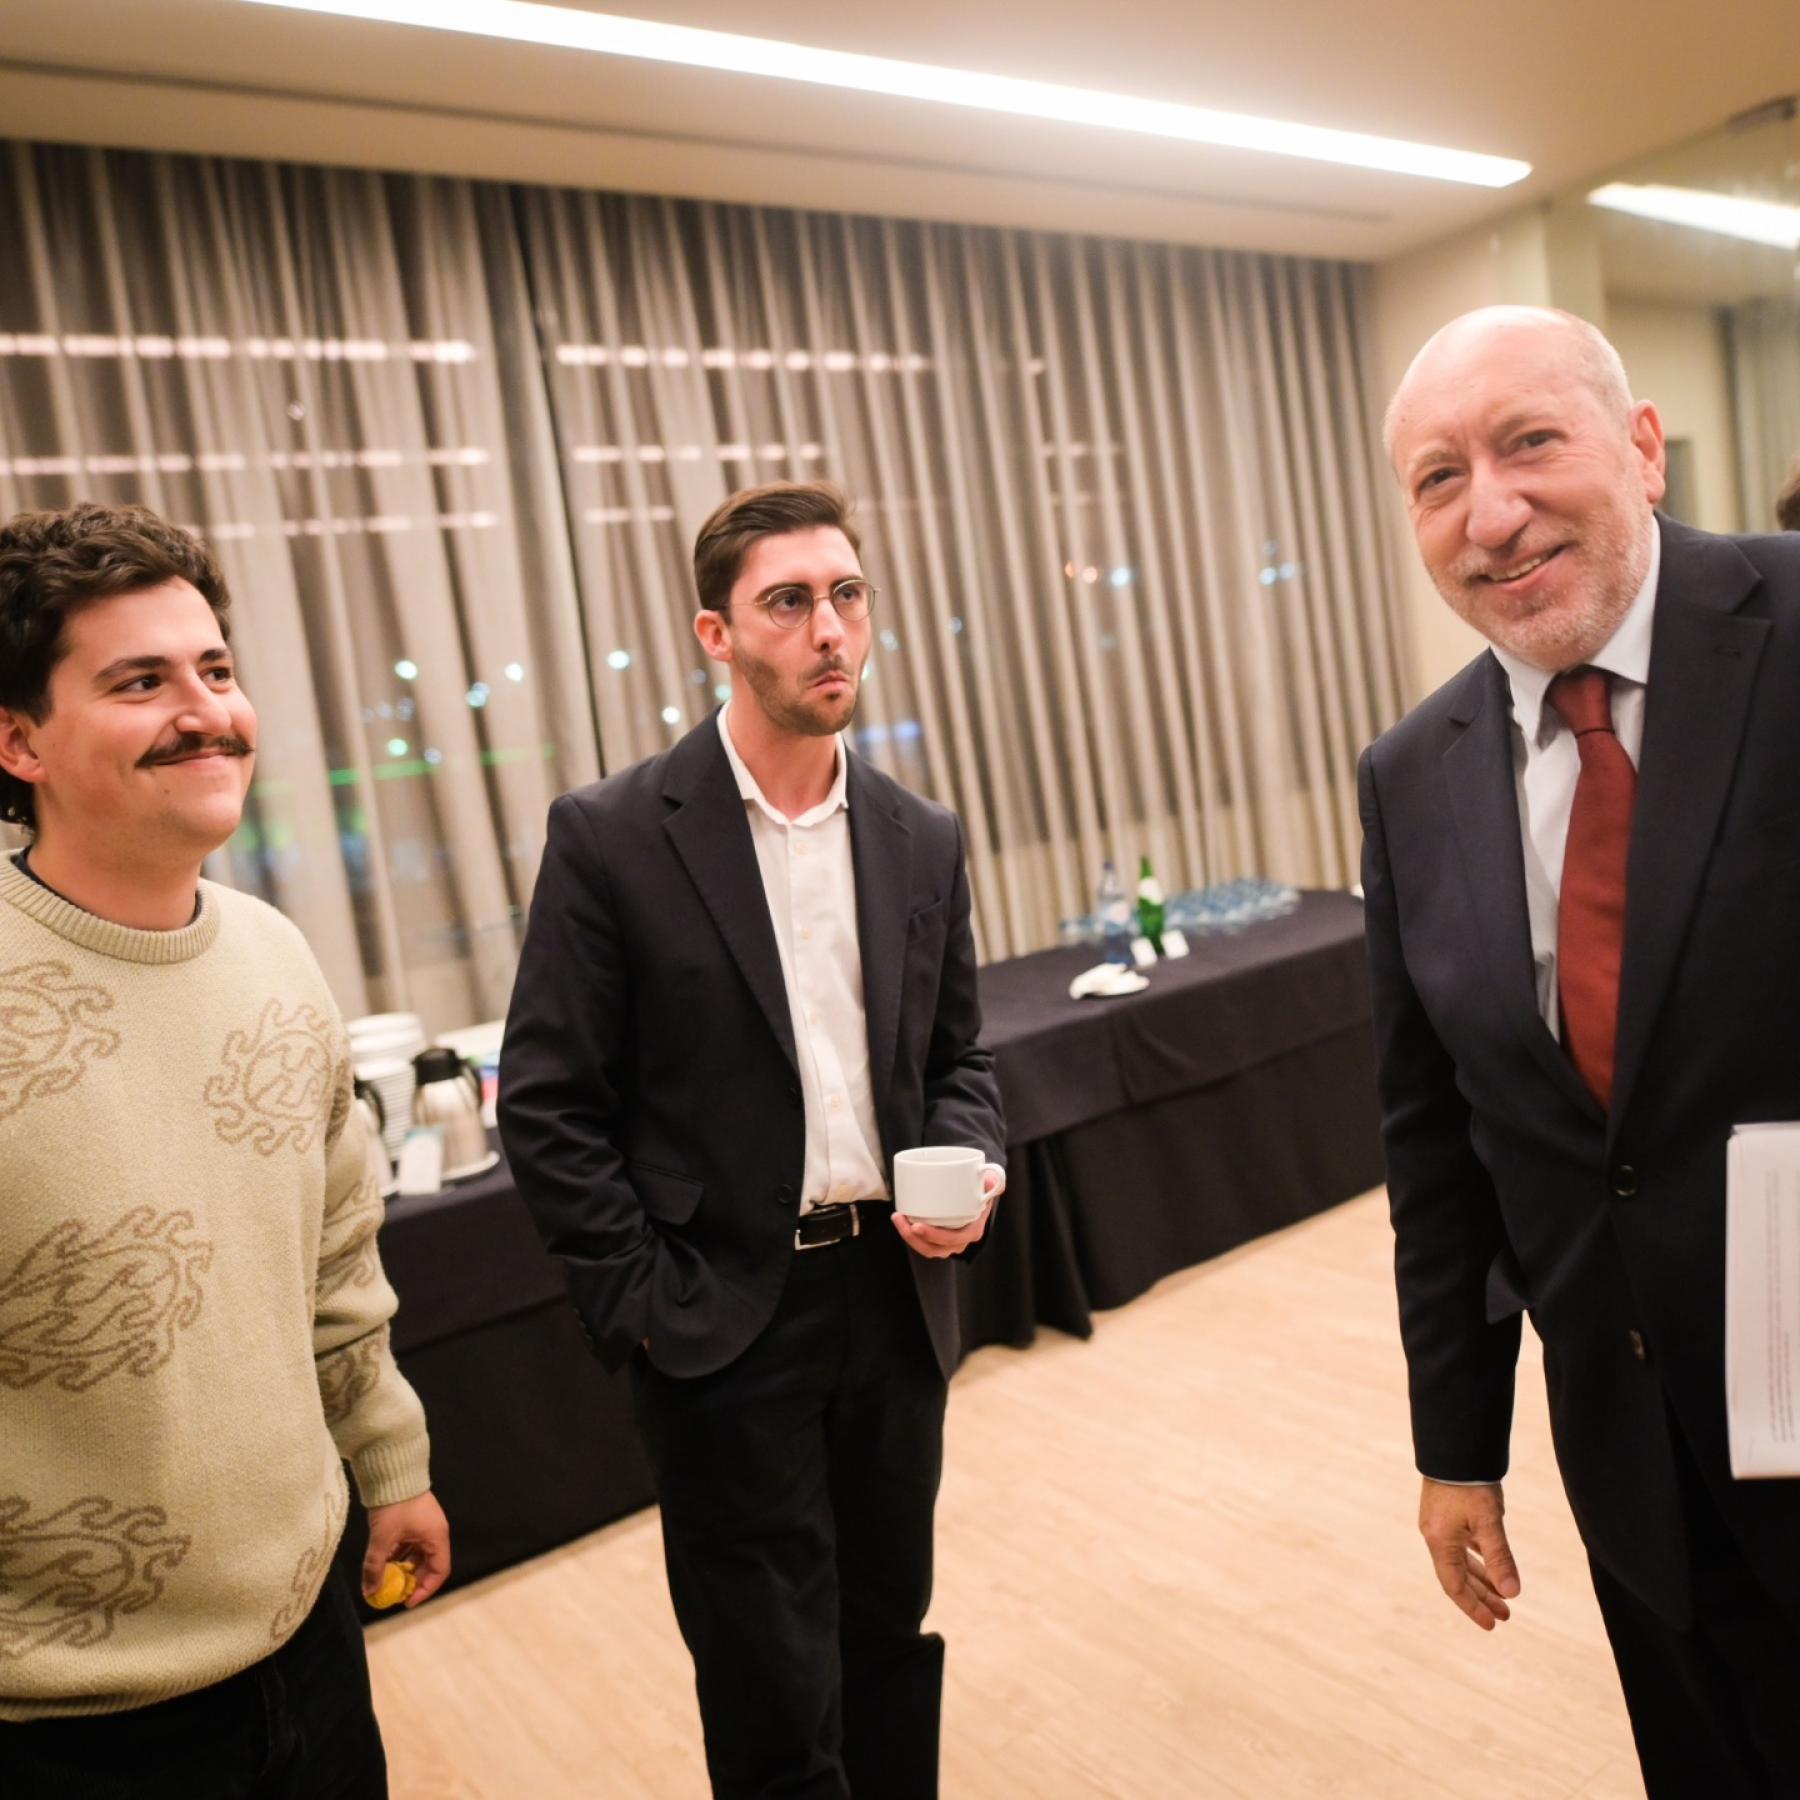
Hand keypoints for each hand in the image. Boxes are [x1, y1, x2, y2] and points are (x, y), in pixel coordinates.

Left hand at [363, 1490, 450, 1609]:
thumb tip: (370, 1592)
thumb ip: (375, 1567)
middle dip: (411, 1581)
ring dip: (402, 1568)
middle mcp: (434, 1532)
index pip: (440, 1572)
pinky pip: (408, 1545)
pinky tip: (381, 1562)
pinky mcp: (413, 1520)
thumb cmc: (394, 1504)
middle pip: (428, 1565)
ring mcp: (423, 1526)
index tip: (406, 1601)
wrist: (391, 1471)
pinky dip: (397, 1555)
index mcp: (436, 1537)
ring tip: (383, 1578)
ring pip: (416, 1555)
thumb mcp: (382, 1538)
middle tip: (393, 1592)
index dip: (425, 1590)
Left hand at [892, 1165, 1004, 1259]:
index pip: (952, 1240)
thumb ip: (991, 1179)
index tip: (916, 1225)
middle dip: (914, 1238)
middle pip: (935, 1249)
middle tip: (901, 1218)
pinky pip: (923, 1243)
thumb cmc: (982, 1187)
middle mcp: (961, 1241)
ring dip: (909, 1237)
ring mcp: (949, 1242)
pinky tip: (900, 1219)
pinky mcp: (939, 1238)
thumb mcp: (989, 1181)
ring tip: (897, 1217)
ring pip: (926, 1248)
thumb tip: (990, 1179)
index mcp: (973, 1230)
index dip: (934, 1236)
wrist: (978, 1192)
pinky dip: (910, 1234)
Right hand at [1418, 1477, 1519, 1630]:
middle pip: (1458, 1577)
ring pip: (1461, 1561)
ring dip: (1482, 1579)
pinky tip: (1492, 1564)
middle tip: (1505, 1616)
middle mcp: (1436, 1536)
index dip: (1473, 1607)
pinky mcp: (1447, 1513)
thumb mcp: (1488, 1521)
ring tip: (1504, 1596)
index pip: (1454, 1586)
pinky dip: (1478, 1559)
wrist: (1454, 1446)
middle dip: (1481, 1597)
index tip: (1493, 1625)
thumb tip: (1512, 1593)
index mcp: (1440, 1542)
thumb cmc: (1469, 1483)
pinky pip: (1462, 1546)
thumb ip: (1499, 1557)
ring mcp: (1441, 1525)